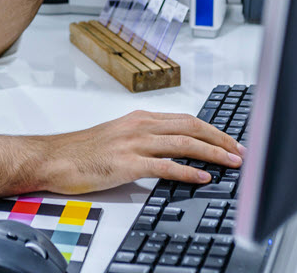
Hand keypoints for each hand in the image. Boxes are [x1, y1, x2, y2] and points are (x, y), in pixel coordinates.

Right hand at [35, 110, 244, 194]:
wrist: (55, 158)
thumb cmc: (83, 151)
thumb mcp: (118, 136)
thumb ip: (144, 139)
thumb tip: (172, 151)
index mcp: (140, 117)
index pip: (186, 119)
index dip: (212, 130)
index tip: (230, 141)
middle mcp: (140, 125)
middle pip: (191, 127)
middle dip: (220, 139)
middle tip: (240, 152)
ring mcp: (134, 143)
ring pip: (184, 143)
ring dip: (213, 153)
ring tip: (231, 163)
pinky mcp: (127, 163)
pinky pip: (165, 166)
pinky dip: (188, 172)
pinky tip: (202, 178)